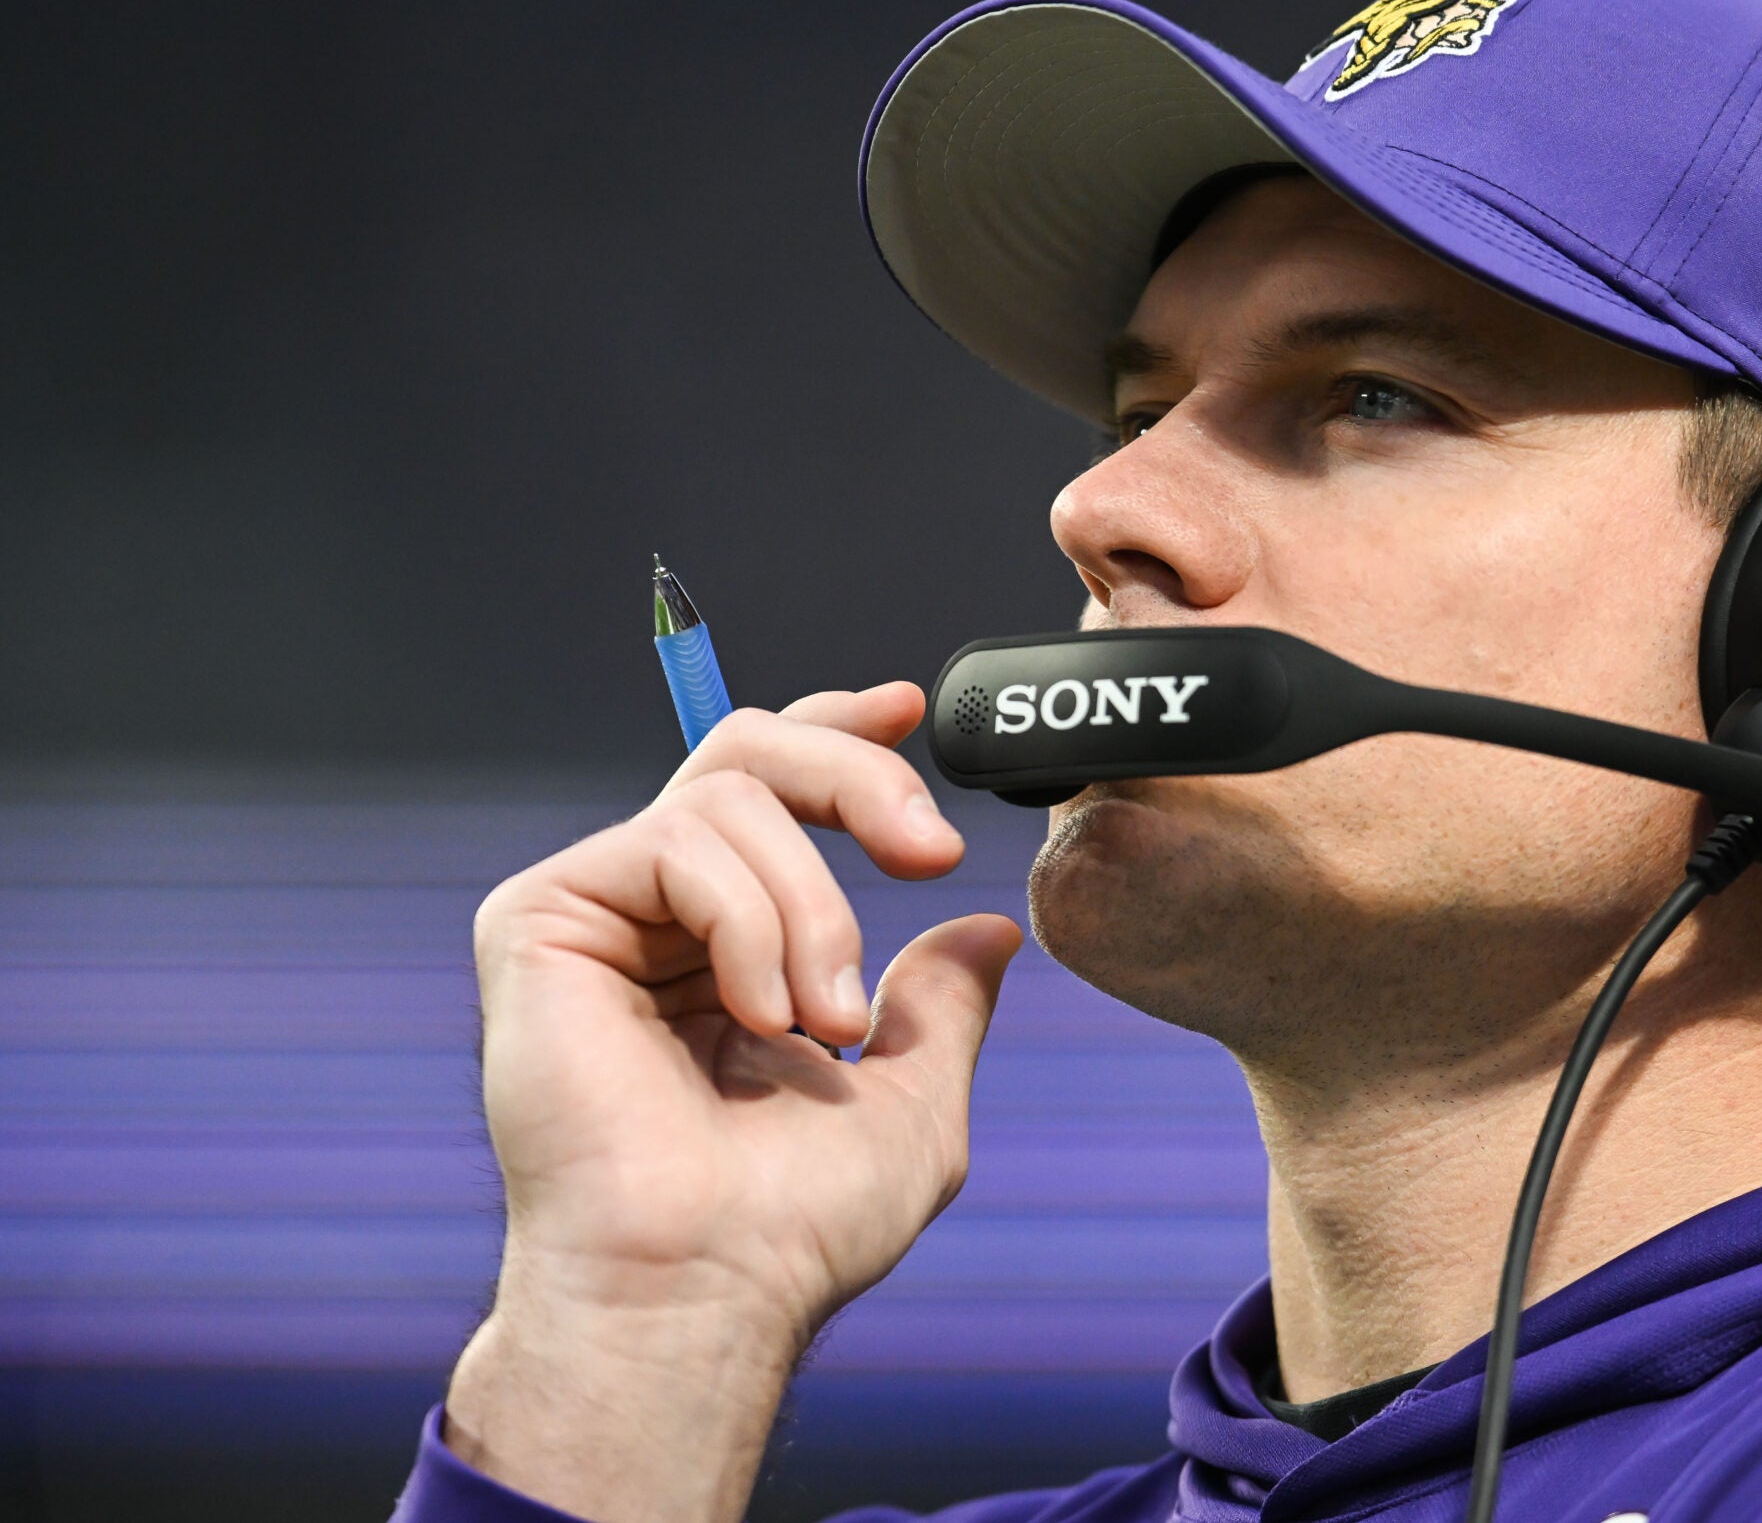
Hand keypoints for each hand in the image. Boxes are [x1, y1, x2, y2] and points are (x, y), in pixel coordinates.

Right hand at [442, 684, 1020, 1522]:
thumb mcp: (911, 1100)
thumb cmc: (791, 1227)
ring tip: (822, 1023)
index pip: (773, 792)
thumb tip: (987, 929)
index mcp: (726, 947)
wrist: (705, 1287)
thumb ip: (939, 1005)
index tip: (914, 710)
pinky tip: (759, 1016)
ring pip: (732, 796)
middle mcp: (653, 917)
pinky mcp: (539, 918)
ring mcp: (594, 912)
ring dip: (814, 907)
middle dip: (856, 777)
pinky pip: (677, 843)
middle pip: (748, 750)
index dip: (840, 732)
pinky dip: (750, 923)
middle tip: (928, 851)